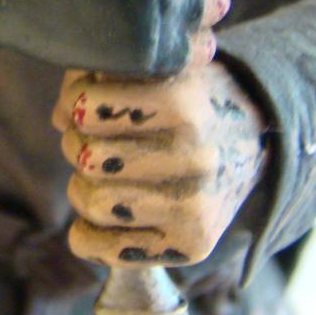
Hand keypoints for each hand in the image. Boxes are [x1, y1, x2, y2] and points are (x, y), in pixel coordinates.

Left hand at [52, 63, 267, 266]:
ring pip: (92, 203)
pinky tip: (104, 215)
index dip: (76, 101)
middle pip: (86, 156)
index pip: (88, 106)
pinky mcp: (192, 245)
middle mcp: (195, 156)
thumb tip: (62, 113)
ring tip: (103, 177)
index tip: (85, 103)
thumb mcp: (156, 66)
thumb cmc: (186, 99)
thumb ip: (106, 69)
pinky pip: (100, 248)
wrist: (253, 143)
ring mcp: (196, 206)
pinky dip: (87, 233)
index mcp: (184, 101)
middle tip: (95, 143)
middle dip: (77, 145)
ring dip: (82, 189)